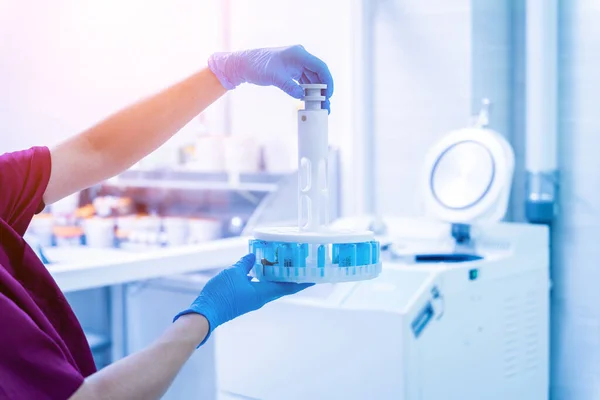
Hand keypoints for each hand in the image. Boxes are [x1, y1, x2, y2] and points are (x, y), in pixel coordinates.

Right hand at [174, 253, 312, 345]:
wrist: (206, 312)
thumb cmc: (221, 294)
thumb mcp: (233, 273)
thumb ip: (245, 264)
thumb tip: (253, 257)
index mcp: (263, 293)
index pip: (288, 287)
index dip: (302, 282)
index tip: (314, 277)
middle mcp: (261, 298)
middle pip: (282, 286)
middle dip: (292, 276)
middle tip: (300, 264)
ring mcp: (252, 299)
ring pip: (270, 286)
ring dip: (277, 276)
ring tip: (283, 262)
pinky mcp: (244, 299)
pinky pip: (259, 286)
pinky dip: (263, 277)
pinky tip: (260, 268)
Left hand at [208, 45, 333, 111]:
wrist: (244, 65)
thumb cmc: (257, 66)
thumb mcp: (275, 77)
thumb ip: (290, 87)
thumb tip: (302, 96)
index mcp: (299, 54)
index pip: (320, 67)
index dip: (327, 81)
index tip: (328, 95)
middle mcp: (300, 58)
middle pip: (318, 75)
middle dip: (322, 90)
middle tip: (325, 105)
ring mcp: (296, 65)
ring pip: (311, 80)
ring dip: (316, 92)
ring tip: (320, 106)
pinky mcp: (291, 72)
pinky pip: (304, 82)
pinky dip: (307, 91)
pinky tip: (309, 101)